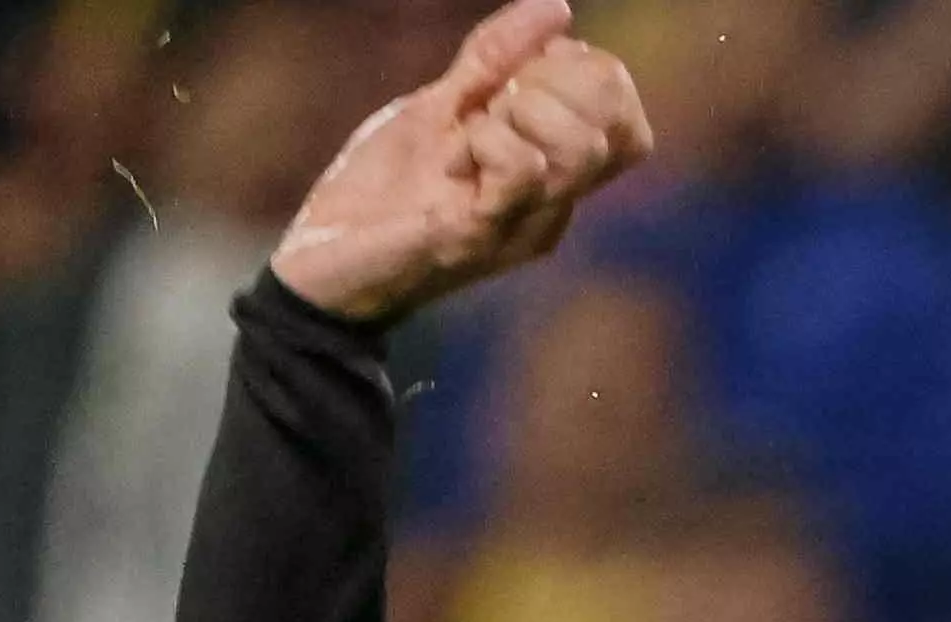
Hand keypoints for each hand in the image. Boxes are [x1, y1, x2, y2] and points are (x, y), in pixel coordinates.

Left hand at [273, 0, 657, 326]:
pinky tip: (450, 156)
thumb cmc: (382, 193)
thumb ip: (493, 61)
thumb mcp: (437, 108)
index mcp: (553, 183)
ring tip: (471, 128)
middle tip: (496, 97)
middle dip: (559, 84)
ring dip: (521, 111)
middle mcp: (553, 211)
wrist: (320, 267)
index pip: (630, 126)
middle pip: (623, 133)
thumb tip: (557, 9)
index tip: (521, 74)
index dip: (589, 77)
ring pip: (579, 150)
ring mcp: (520, 228)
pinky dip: (484, 140)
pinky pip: (518, 171)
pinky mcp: (478, 237)